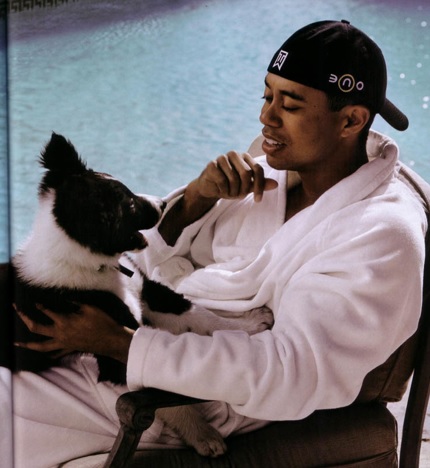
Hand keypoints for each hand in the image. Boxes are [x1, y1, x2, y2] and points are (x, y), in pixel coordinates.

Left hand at [14, 303, 133, 362]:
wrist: (110, 340)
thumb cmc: (102, 322)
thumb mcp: (89, 308)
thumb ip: (75, 303)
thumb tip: (65, 299)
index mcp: (64, 321)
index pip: (46, 312)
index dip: (40, 306)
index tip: (36, 302)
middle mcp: (60, 333)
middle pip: (36, 328)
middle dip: (25, 319)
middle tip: (17, 311)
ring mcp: (64, 343)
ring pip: (41, 346)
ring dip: (27, 344)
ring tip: (17, 343)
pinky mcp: (70, 348)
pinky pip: (55, 353)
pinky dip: (47, 353)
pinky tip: (43, 353)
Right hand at [189, 151, 277, 202]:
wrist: (211, 187)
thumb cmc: (231, 186)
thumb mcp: (247, 187)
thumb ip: (260, 184)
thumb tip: (276, 184)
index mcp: (245, 156)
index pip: (258, 169)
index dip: (259, 186)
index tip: (258, 200)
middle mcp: (234, 154)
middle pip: (246, 173)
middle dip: (244, 189)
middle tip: (240, 197)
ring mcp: (222, 158)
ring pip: (234, 178)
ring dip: (233, 192)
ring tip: (230, 194)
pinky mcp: (211, 164)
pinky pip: (222, 181)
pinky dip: (223, 190)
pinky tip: (221, 191)